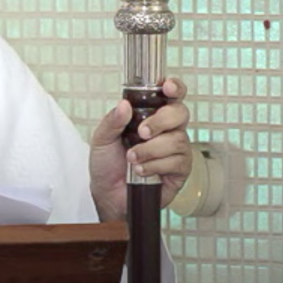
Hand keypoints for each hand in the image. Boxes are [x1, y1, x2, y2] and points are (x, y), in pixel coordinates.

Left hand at [88, 78, 192, 221]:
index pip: (170, 96)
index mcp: (149, 116)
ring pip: (178, 140)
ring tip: (132, 157)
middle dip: (161, 121)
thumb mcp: (102, 139)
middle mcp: (166, 130)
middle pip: (180, 113)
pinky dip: (155, 165)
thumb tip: (124, 104)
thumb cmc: (107, 164)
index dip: (174, 88)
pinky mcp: (180, 170)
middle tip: (142, 132)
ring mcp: (175, 150)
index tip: (167, 87)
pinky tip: (142, 170)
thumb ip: (112, 121)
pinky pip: (177, 161)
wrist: (108, 194)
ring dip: (151, 149)